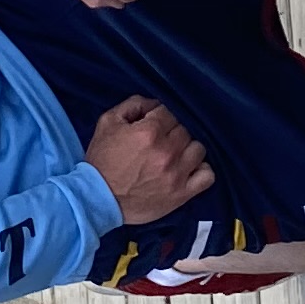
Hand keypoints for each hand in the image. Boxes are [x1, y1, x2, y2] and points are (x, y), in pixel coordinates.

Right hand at [86, 97, 214, 214]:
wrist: (97, 199)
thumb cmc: (101, 161)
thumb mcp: (108, 122)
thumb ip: (133, 105)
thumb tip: (154, 104)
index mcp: (150, 132)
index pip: (169, 112)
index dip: (158, 118)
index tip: (151, 126)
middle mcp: (167, 151)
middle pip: (184, 130)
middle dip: (171, 132)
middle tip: (158, 142)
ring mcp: (177, 174)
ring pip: (198, 149)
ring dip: (186, 149)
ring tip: (173, 156)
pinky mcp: (182, 193)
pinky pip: (207, 176)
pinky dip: (201, 170)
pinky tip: (189, 169)